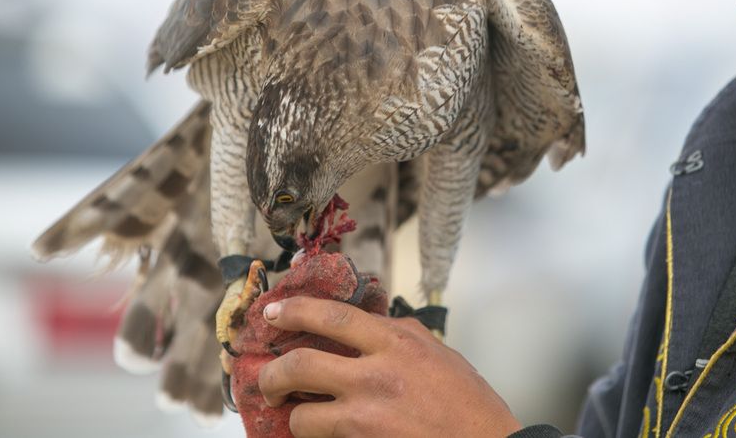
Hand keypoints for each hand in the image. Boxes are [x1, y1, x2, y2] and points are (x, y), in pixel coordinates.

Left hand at [258, 296, 522, 437]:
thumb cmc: (470, 404)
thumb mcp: (439, 354)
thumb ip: (402, 336)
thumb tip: (373, 323)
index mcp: (396, 342)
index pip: (331, 316)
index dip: (294, 310)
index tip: (271, 312)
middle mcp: (377, 375)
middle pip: (301, 363)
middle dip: (272, 373)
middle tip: (265, 379)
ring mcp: (368, 416)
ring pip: (303, 415)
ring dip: (293, 417)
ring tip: (294, 416)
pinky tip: (317, 436)